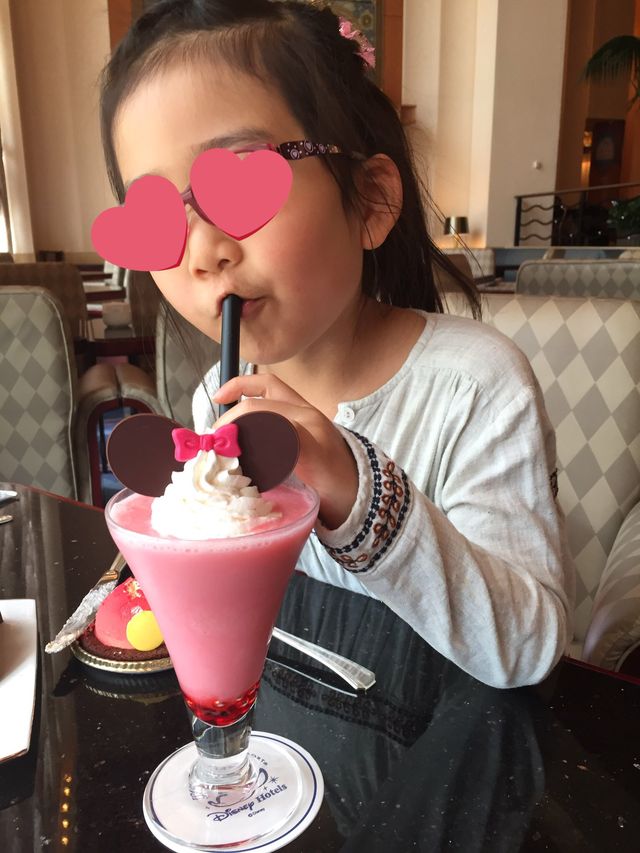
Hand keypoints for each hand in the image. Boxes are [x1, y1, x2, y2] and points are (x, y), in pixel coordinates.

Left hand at [213, 374, 357, 528]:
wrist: (360, 497)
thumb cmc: (325, 478)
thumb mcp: (298, 452)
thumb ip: (272, 442)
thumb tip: (231, 447)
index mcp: (303, 411)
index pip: (269, 384)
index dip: (239, 384)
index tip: (217, 395)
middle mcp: (309, 416)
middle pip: (258, 406)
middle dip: (229, 423)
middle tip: (215, 445)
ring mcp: (314, 432)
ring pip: (266, 421)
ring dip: (239, 438)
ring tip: (227, 458)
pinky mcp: (315, 453)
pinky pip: (283, 441)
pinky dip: (261, 453)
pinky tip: (251, 469)